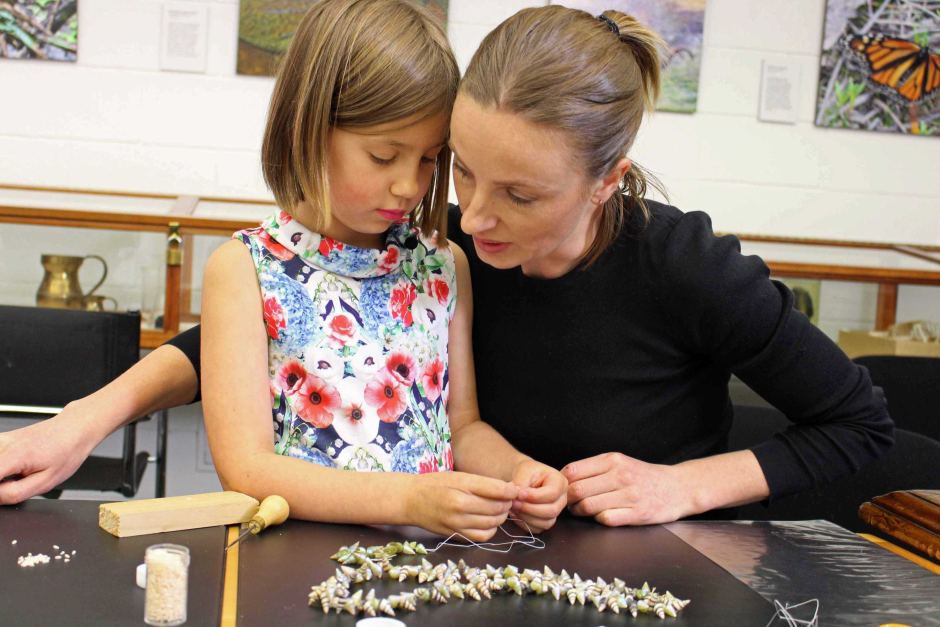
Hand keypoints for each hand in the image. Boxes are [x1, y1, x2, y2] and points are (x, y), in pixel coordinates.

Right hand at [0, 405, 99, 503]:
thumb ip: (14, 494)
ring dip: (2, 477)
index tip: (6, 491)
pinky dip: (0, 469)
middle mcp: (3, 444)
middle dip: (0, 485)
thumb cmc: (66, 452)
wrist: (74, 429)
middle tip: (16, 484)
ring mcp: (0, 440)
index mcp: (14, 456)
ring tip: (15, 477)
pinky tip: (10, 471)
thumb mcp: (46, 482)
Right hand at [406, 471, 518, 541]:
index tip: (515, 489)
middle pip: (497, 507)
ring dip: (501, 516)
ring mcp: (457, 524)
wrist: (410, 500)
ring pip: (493, 523)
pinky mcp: (456, 535)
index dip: (511, 491)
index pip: (497, 490)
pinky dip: (490, 529)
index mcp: (461, 487)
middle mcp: (459, 507)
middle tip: (506, 498)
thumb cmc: (435, 484)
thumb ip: (484, 483)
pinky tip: (487, 521)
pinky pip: (482, 536)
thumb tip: (510, 490)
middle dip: (507, 503)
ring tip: (497, 508)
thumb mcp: (459, 476)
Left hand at [509, 458, 566, 532]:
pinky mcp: (547, 521)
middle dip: (529, 508)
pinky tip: (516, 513)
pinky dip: (525, 523)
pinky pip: (538, 529)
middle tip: (513, 502)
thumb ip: (521, 483)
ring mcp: (556, 512)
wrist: (524, 479)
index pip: (552, 494)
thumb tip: (517, 496)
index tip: (519, 493)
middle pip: (551, 511)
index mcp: (560, 482)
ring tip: (513, 507)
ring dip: (526, 517)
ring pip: (546, 523)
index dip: (534, 496)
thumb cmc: (526, 472)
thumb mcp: (524, 470)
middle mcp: (562, 499)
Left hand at [562, 452, 693, 525]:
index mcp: (613, 460)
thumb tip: (565, 478)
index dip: (563, 483)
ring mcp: (630, 495)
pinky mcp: (637, 514)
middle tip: (570, 504)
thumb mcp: (620, 462)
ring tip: (582, 511)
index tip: (564, 489)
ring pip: (588, 506)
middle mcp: (621, 475)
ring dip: (580, 512)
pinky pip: (606, 519)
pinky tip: (602, 516)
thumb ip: (595, 468)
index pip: (573, 471)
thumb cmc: (643, 476)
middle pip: (577, 490)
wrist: (677, 487)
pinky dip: (599, 520)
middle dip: (569, 500)